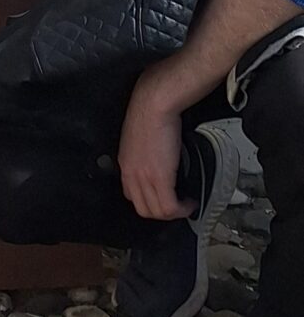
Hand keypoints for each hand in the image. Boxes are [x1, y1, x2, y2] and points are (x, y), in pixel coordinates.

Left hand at [118, 65, 191, 220]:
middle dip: (163, 212)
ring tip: (187, 204)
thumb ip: (147, 155)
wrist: (154, 104)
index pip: (133, 195)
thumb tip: (163, 162)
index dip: (151, 201)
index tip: (166, 199)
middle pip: (144, 208)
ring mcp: (143, 177)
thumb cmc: (151, 114)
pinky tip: (190, 202)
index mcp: (126, 164)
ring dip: (175, 212)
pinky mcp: (159, 177)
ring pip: (156, 212)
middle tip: (179, 205)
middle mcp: (131, 173)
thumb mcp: (142, 139)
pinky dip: (182, 209)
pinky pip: (169, 207)